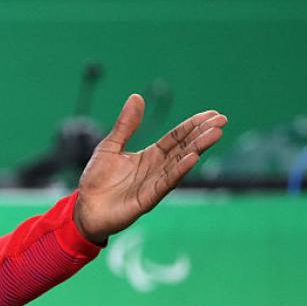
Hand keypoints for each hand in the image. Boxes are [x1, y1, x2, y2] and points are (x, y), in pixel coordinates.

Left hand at [74, 94, 226, 244]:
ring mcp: (154, 184)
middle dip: (202, 134)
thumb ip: (126, 125)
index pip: (176, 138)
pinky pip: (165, 183)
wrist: (84, 209)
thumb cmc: (97, 179)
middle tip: (222, 120)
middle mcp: (156, 169)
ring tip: (215, 134)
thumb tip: (137, 96)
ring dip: (197, 148)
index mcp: (150, 156)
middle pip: (183, 148)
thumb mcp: (110, 145)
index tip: (212, 114)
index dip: (192, 125)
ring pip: (180, 164)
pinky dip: (179, 170)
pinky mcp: (146, 199)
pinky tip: (193, 158)